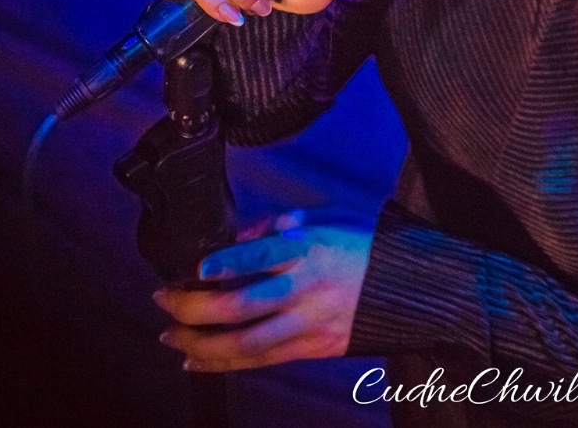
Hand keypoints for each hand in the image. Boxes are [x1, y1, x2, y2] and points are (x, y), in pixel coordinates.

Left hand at [153, 212, 372, 371]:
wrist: (414, 286)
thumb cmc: (367, 242)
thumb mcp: (330, 214)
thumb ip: (282, 222)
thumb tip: (238, 238)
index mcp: (310, 248)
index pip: (260, 257)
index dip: (225, 263)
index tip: (196, 268)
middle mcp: (307, 288)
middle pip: (241, 306)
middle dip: (193, 307)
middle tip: (163, 300)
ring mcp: (311, 323)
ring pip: (246, 344)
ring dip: (200, 342)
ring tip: (170, 335)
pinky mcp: (315, 347)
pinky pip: (262, 361)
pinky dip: (224, 363)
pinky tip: (198, 360)